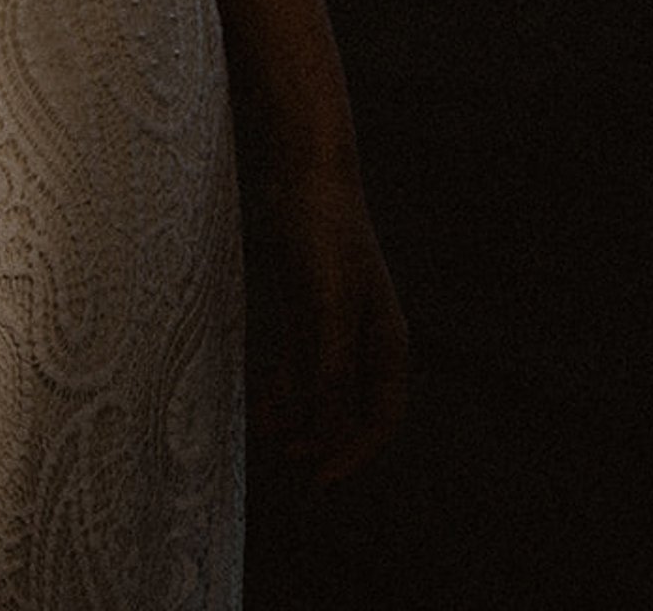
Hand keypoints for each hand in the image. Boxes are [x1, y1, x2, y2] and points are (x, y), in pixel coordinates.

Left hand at [253, 157, 407, 487]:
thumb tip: (328, 427)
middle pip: (352, 409)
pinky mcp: (309, 305)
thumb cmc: (325, 236)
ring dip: (302, 417)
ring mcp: (337, 322)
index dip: (353, 453)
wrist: (305, 174)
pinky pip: (303, 362)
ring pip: (324, 389)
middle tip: (290, 466)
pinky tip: (266, 402)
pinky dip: (288, 386)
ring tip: (271, 439)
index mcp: (387, 342)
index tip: (320, 478)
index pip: (379, 417)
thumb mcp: (327, 306)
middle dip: (325, 441)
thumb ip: (330, 367)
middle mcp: (367, 338)